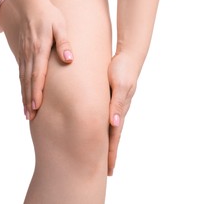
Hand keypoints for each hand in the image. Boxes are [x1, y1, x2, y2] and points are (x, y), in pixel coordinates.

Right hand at [18, 0, 72, 119]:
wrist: (31, 6)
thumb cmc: (49, 16)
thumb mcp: (60, 26)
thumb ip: (64, 43)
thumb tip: (69, 60)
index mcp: (39, 49)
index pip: (37, 75)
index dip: (37, 92)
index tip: (36, 107)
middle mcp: (30, 55)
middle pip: (28, 82)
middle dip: (29, 100)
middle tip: (29, 117)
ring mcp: (24, 55)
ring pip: (23, 80)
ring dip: (24, 97)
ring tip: (26, 113)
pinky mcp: (23, 54)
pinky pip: (21, 74)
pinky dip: (22, 87)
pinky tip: (24, 96)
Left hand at [107, 51, 140, 175]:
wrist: (128, 56)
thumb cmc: (122, 69)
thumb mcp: (120, 85)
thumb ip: (117, 103)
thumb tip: (114, 124)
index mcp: (120, 110)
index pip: (115, 137)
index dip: (111, 153)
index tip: (108, 169)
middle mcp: (118, 111)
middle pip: (112, 137)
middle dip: (109, 153)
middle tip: (106, 171)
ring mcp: (115, 106)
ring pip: (109, 129)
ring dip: (105, 143)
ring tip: (101, 156)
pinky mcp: (111, 99)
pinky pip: (105, 118)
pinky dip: (103, 129)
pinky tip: (98, 131)